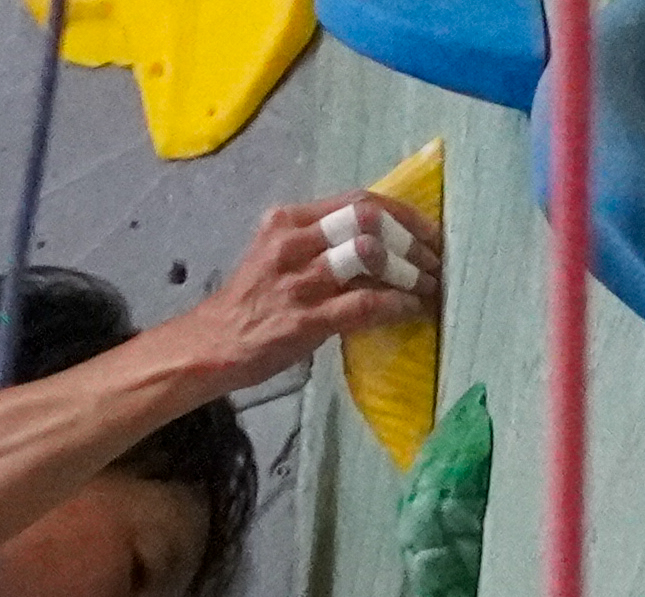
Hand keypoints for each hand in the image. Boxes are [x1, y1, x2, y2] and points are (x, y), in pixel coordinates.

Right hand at [174, 190, 444, 392]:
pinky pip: (365, 304)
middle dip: (412, 238)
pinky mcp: (305, 320)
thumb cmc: (248, 304)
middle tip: (436, 259)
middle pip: (368, 220)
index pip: (357, 200)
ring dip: (410, 271)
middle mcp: (293, 242)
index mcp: (288, 220)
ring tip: (430, 286)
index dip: (402, 213)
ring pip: (370, 257)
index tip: (426, 230)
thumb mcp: (277, 256)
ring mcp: (298, 281)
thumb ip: (318, 243)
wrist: (209, 346)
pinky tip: (413, 311)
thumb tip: (377, 243)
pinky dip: (398, 305)